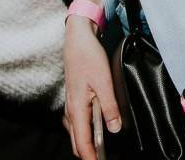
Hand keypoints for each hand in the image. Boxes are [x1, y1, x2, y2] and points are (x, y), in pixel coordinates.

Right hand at [62, 15, 120, 159]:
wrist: (78, 38)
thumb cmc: (89, 57)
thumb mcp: (104, 81)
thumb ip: (109, 106)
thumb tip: (114, 129)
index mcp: (77, 108)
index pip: (82, 142)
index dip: (91, 157)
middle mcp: (71, 109)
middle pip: (77, 141)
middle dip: (88, 154)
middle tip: (103, 158)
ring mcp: (71, 103)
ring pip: (76, 132)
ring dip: (87, 143)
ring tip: (102, 149)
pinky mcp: (74, 98)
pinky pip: (77, 121)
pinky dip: (85, 131)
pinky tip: (97, 128)